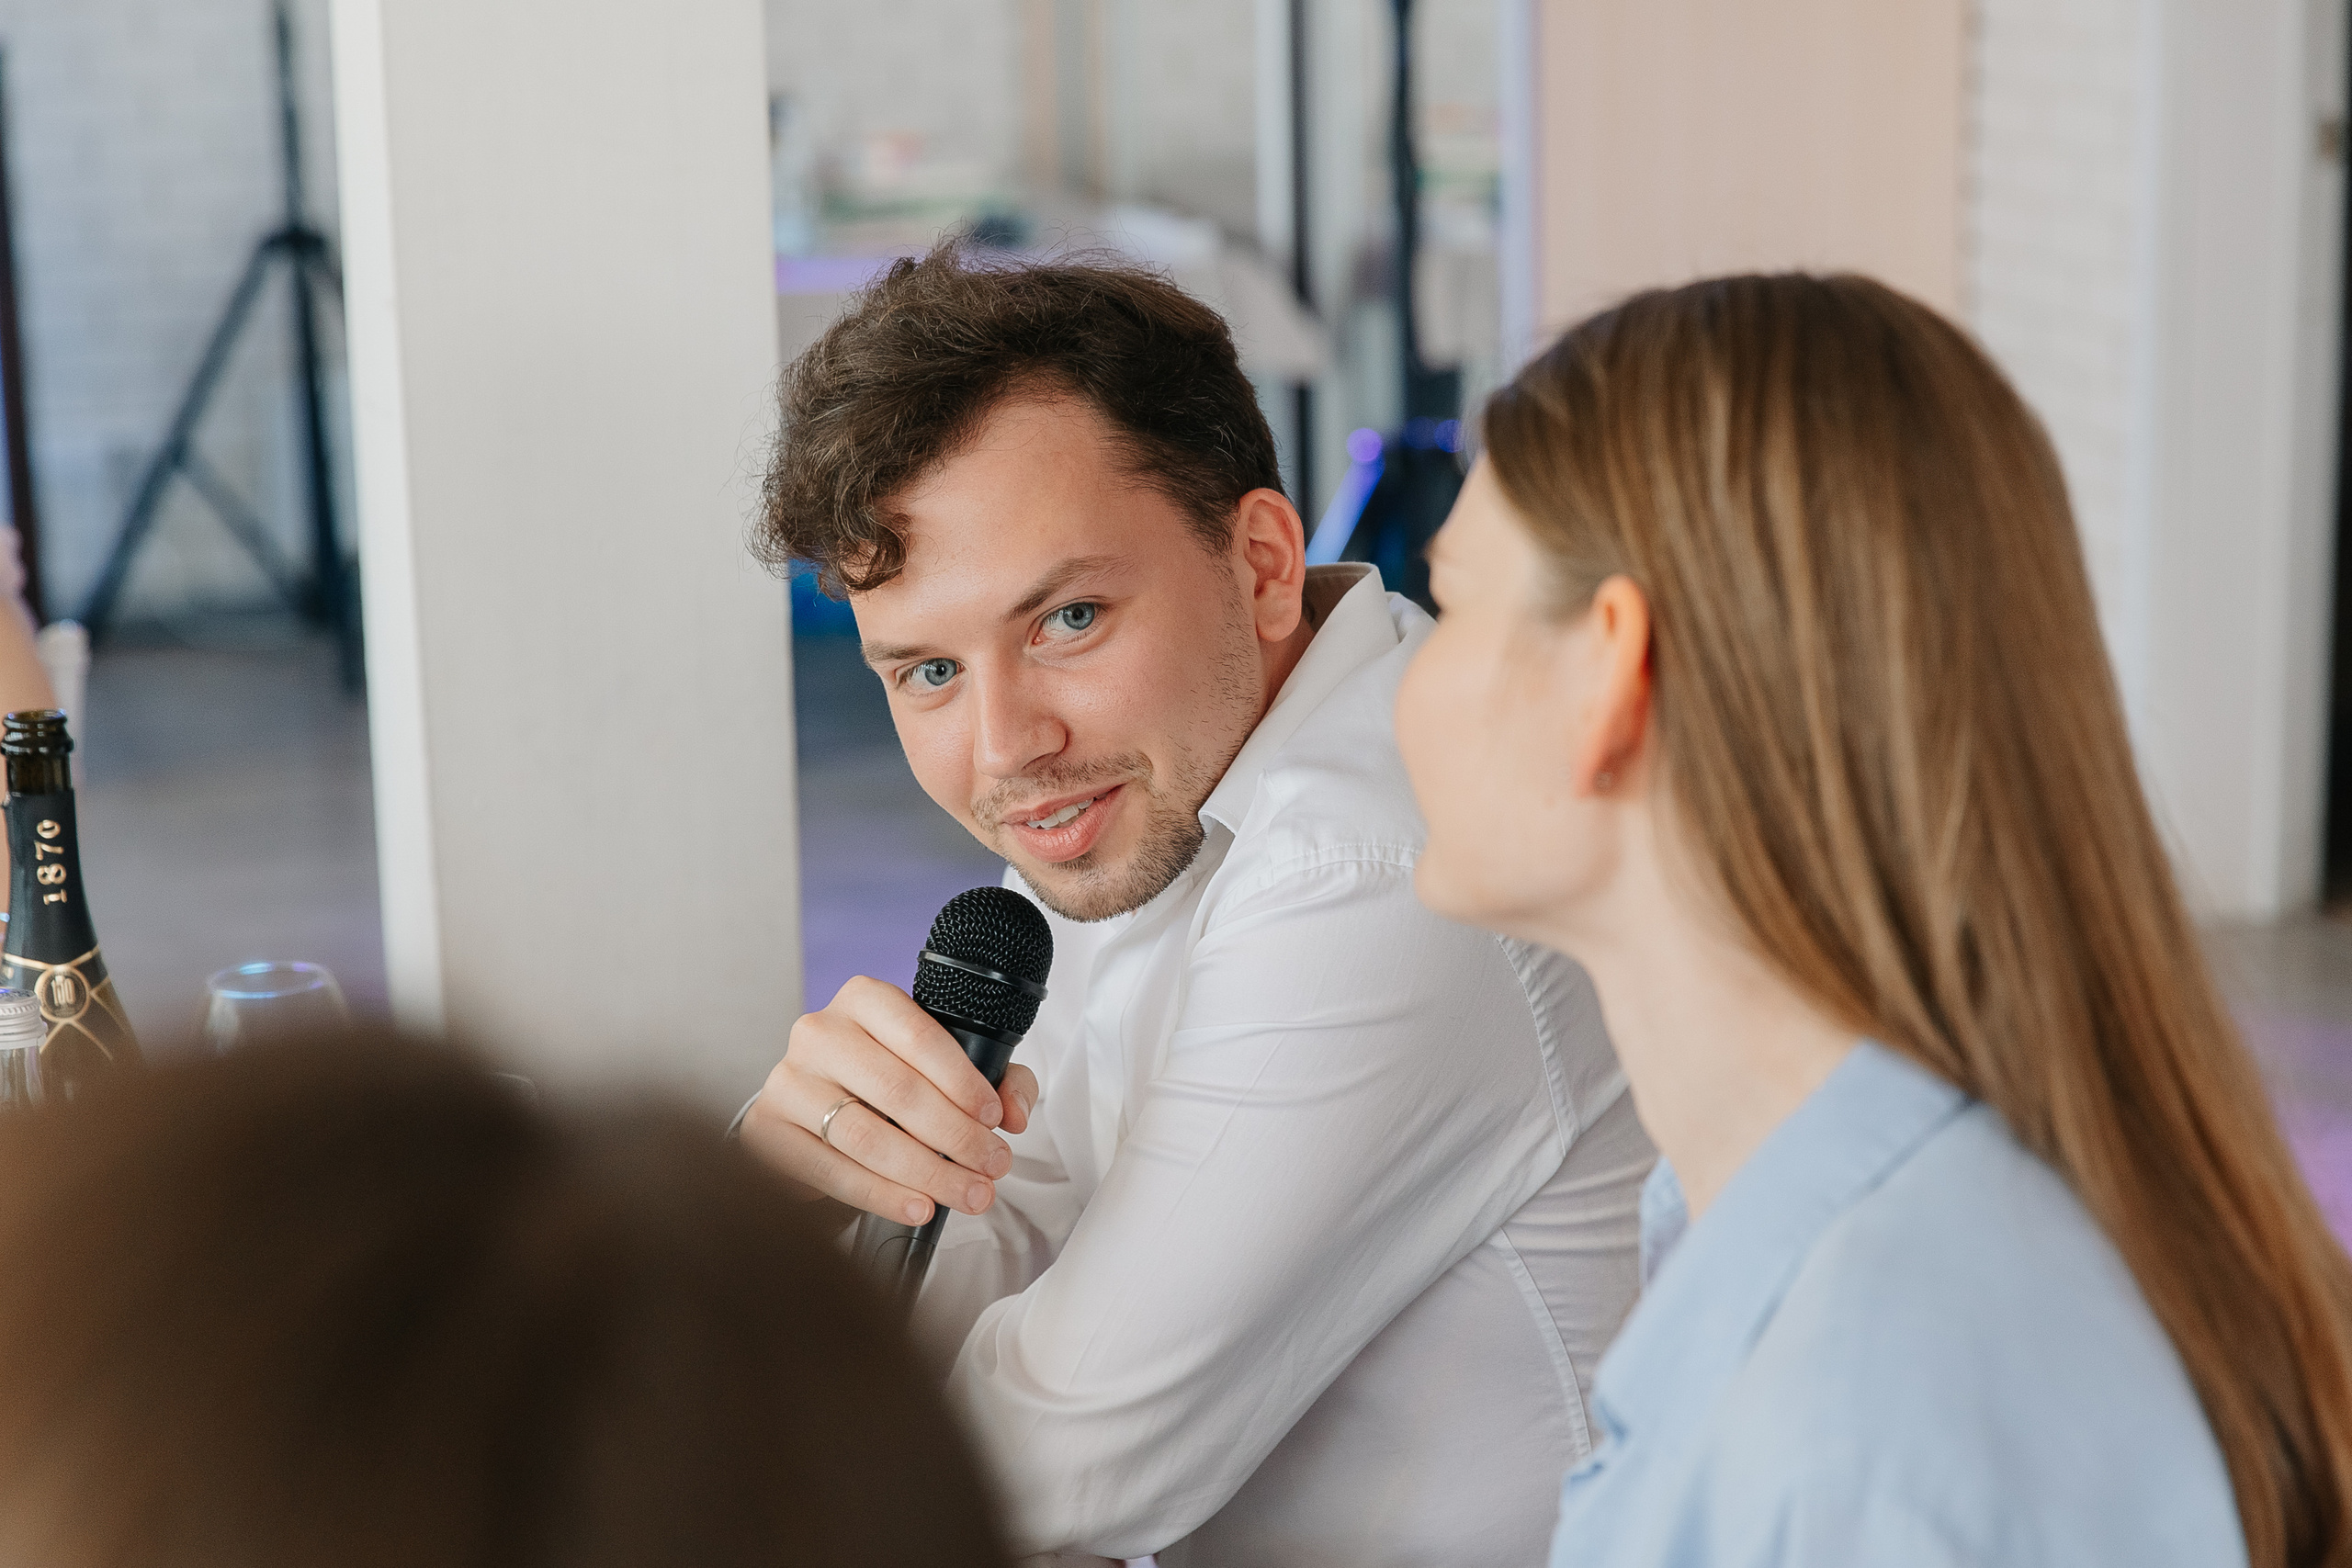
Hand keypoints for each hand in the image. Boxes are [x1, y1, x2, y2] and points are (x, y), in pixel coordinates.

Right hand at [739, 975, 1038, 1223]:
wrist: (813, 1114)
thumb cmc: (887, 1085)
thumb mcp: (945, 1068)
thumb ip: (998, 1078)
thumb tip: (1015, 1113)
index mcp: (864, 999)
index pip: (919, 1034)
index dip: (963, 1080)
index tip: (995, 1119)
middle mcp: (819, 1031)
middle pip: (897, 1090)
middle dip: (956, 1136)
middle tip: (993, 1167)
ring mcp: (788, 1081)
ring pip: (866, 1135)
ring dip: (928, 1173)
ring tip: (969, 1194)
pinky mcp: (768, 1131)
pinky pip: (831, 1170)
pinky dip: (882, 1195)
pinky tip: (918, 1207)